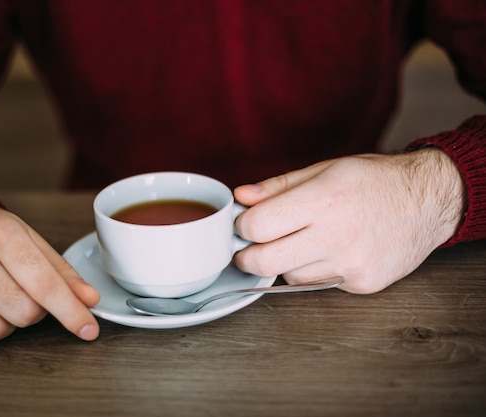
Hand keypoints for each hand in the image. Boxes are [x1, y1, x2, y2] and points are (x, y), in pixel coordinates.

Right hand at [0, 200, 99, 349]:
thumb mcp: (30, 239)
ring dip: (5, 324)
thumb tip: (89, 300)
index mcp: (2, 236)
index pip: (45, 286)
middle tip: (24, 292)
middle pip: (23, 314)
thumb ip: (62, 272)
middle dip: (34, 312)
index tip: (88, 329)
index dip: (71, 313)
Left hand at [233, 148, 464, 293]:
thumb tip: (241, 197)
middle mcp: (336, 235)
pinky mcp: (361, 284)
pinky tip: (329, 251)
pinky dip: (312, 271)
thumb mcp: (325, 170)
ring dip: (284, 262)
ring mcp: (350, 264)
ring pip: (289, 275)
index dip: (242, 226)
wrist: (428, 202)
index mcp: (323, 200)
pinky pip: (316, 284)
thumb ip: (279, 187)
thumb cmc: (374, 181)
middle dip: (246, 256)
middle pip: (264, 261)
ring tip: (303, 241)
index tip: (244, 224)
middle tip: (247, 249)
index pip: (257, 226)